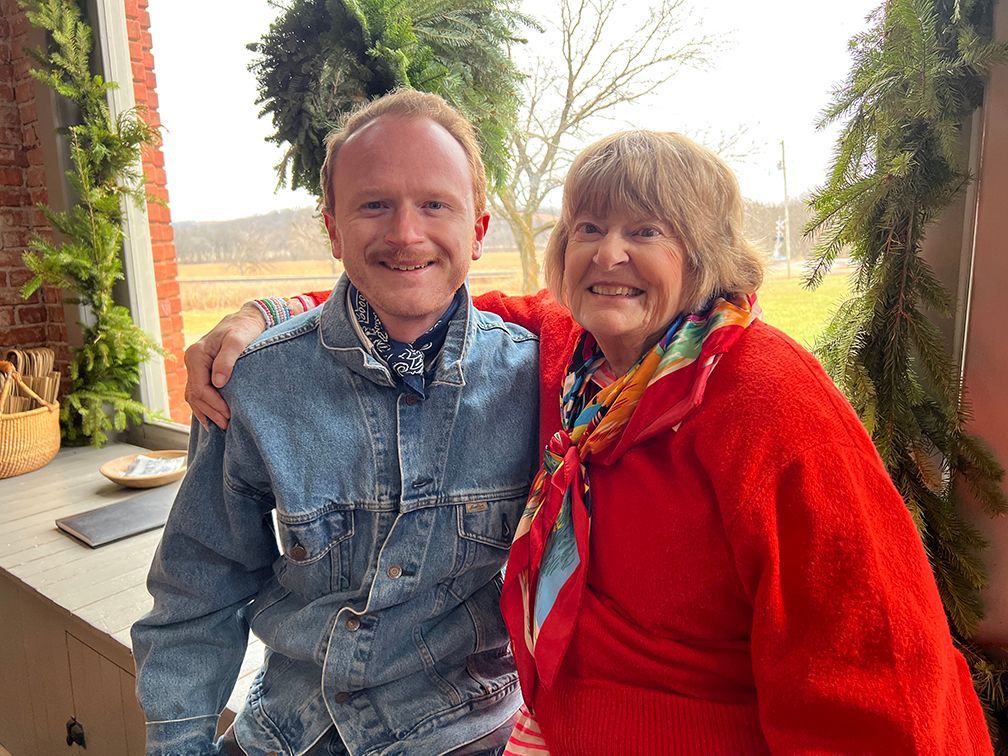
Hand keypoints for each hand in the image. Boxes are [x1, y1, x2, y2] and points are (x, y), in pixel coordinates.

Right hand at [184, 304, 265, 429]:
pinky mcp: (203, 371)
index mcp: (196, 355)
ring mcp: (196, 367)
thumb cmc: (243, 328)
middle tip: (227, 425)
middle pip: (195, 394)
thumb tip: (218, 382)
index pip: (200, 387)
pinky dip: (204, 406)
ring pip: (194, 395)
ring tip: (221, 426)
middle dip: (210, 411)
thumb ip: (227, 360)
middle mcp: (192, 361)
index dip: (213, 403)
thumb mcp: (237, 341)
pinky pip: (199, 392)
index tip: (229, 413)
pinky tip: (212, 419)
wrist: (247, 319)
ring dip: (206, 412)